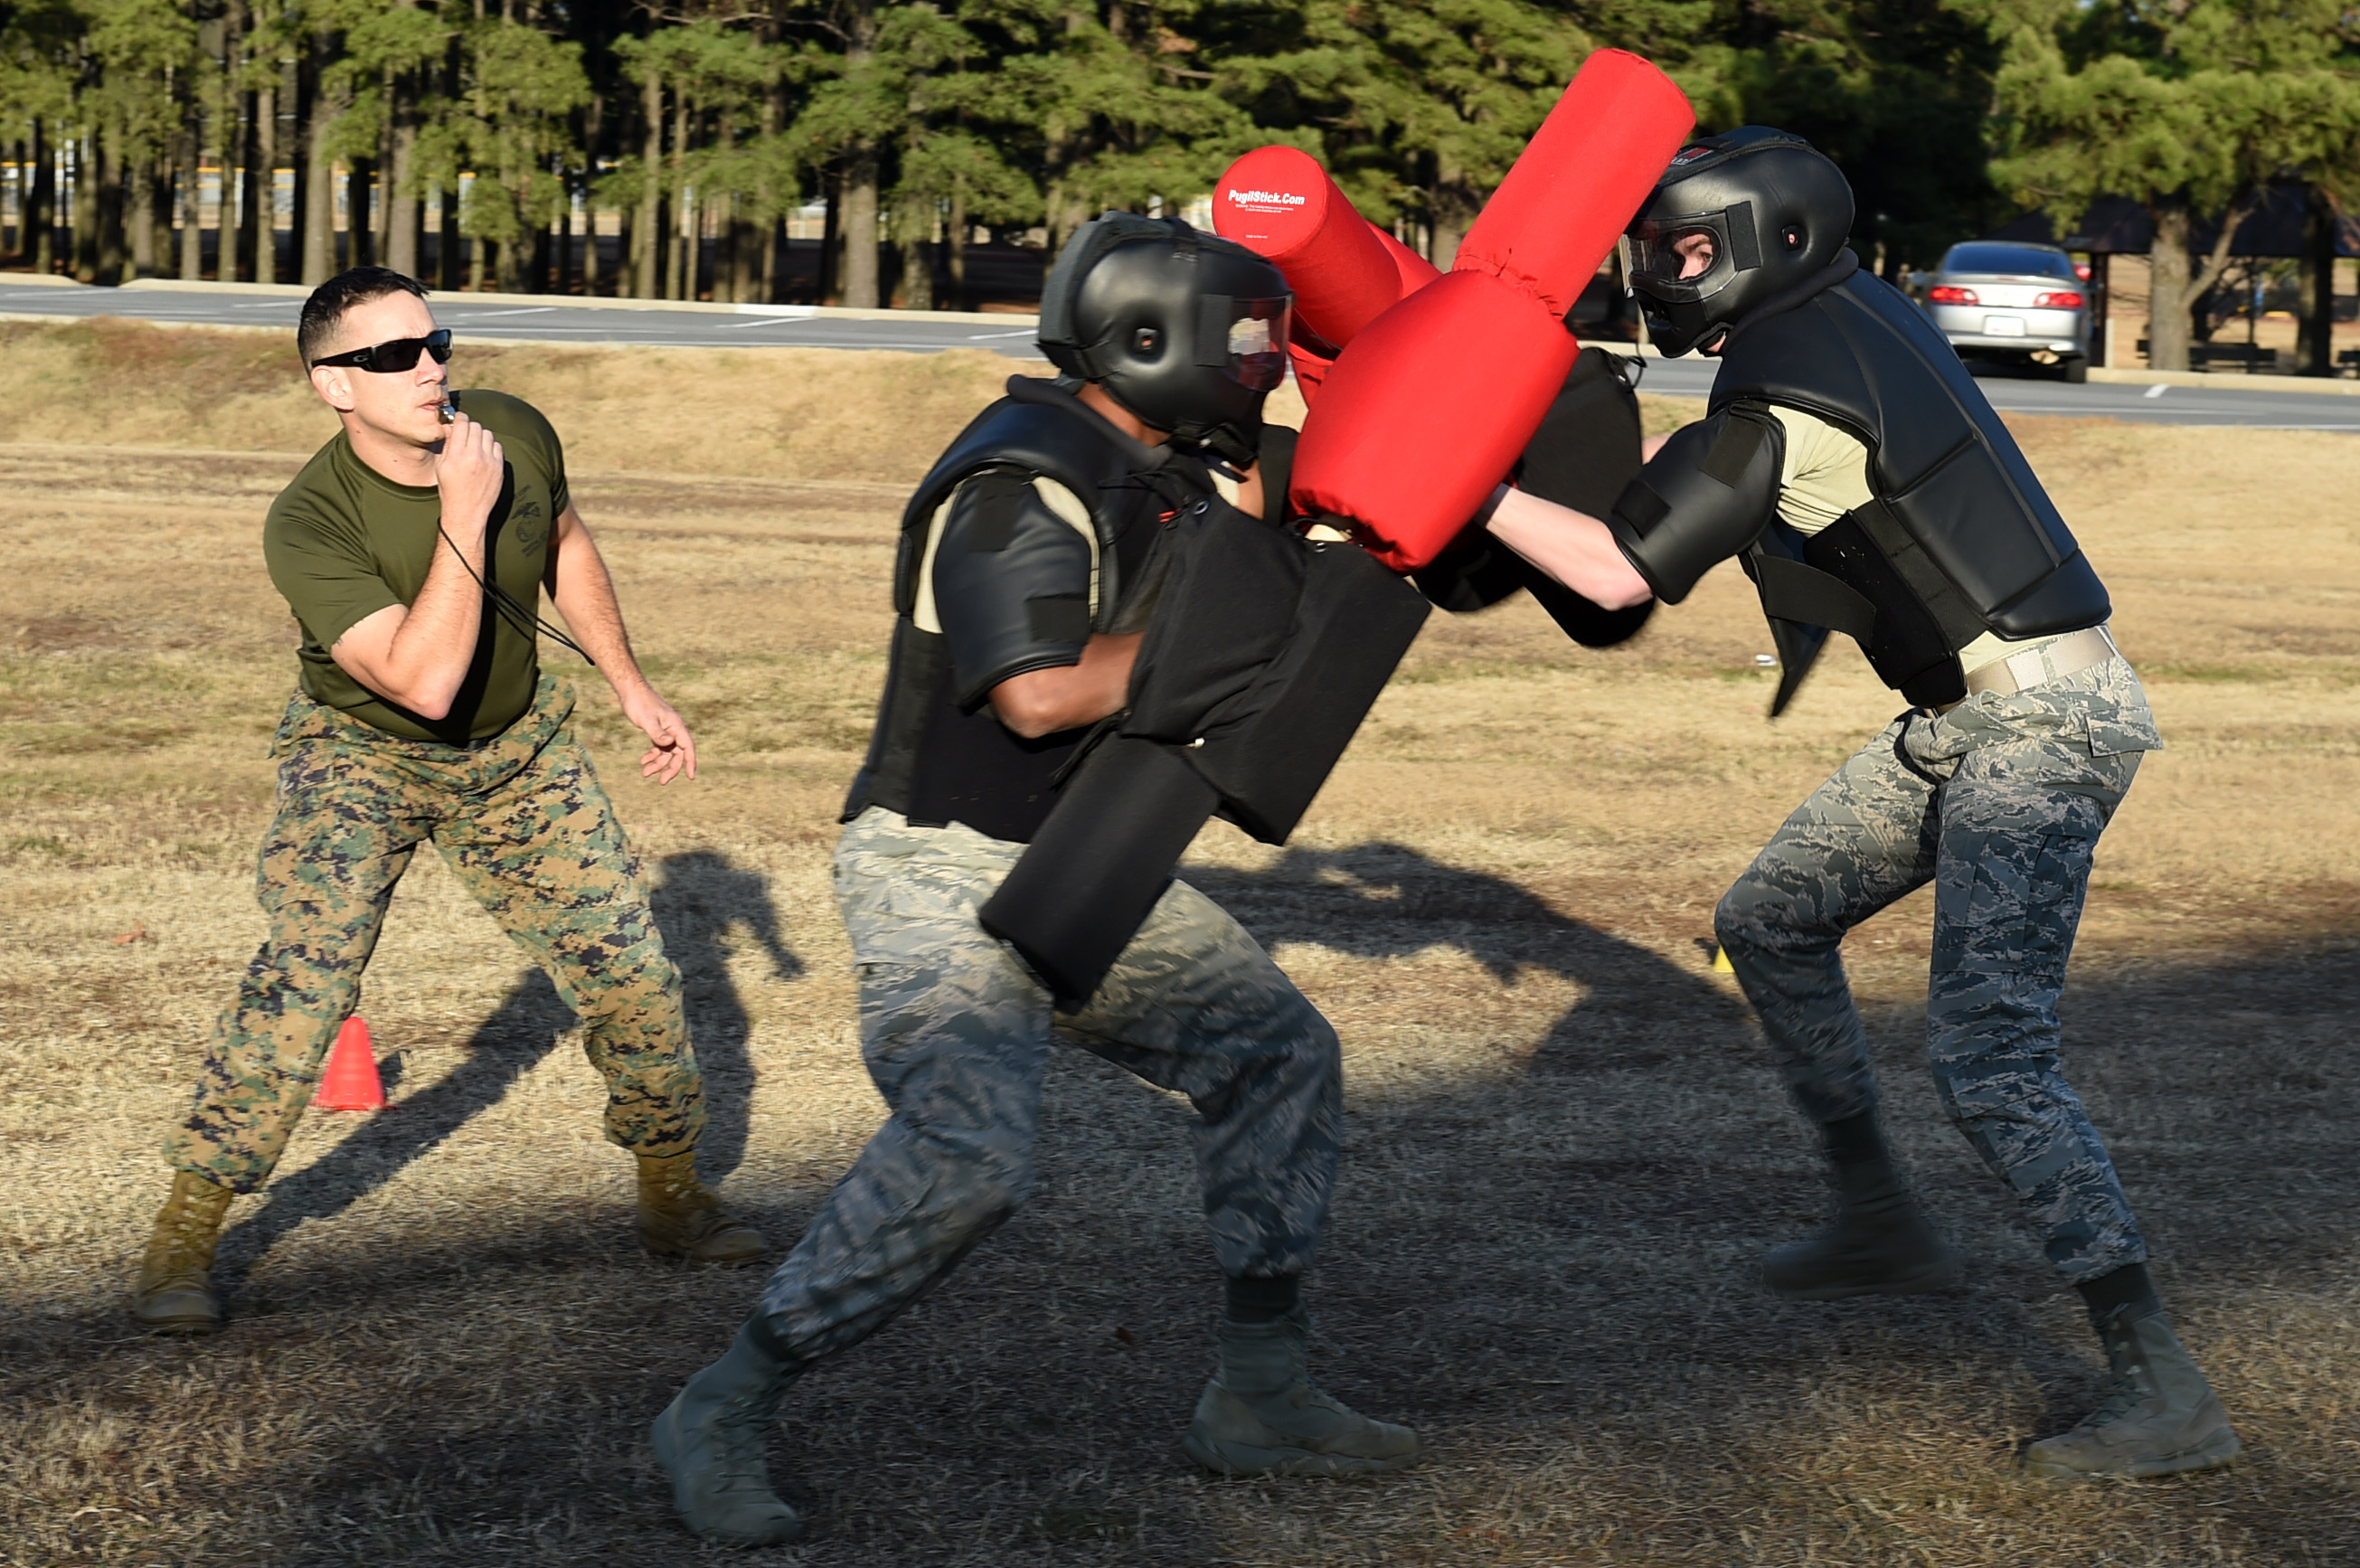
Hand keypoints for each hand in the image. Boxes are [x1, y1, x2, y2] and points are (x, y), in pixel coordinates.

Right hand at [434, 412, 505, 530]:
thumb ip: (447, 444)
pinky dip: (491, 446)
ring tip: (475, 445)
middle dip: (469, 427)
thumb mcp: (441, 467)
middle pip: (476, 426)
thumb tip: (450, 426)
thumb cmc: (450, 490)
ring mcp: (489, 461)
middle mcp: (474, 456)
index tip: (458, 419)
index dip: (459, 418)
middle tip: (465, 434)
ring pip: (488, 434)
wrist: (467, 512)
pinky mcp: (499, 468)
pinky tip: (484, 454)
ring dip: (481, 436)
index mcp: (457, 455)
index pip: (462, 424)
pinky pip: (498, 446)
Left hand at [619, 682, 696, 783]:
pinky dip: (652, 756)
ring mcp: (666, 731)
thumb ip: (658, 733)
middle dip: (670, 769)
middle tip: (661, 782)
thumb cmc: (640, 703)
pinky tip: (642, 761)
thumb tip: (670, 744)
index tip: (690, 777)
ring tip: (645, 773)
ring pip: (667, 753)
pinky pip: (659, 748)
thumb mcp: (647, 720)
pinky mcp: (658, 731)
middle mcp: (674, 730)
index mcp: (676, 726)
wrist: (631, 691)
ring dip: (657, 764)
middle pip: (678, 754)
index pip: (688, 748)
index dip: (690, 763)